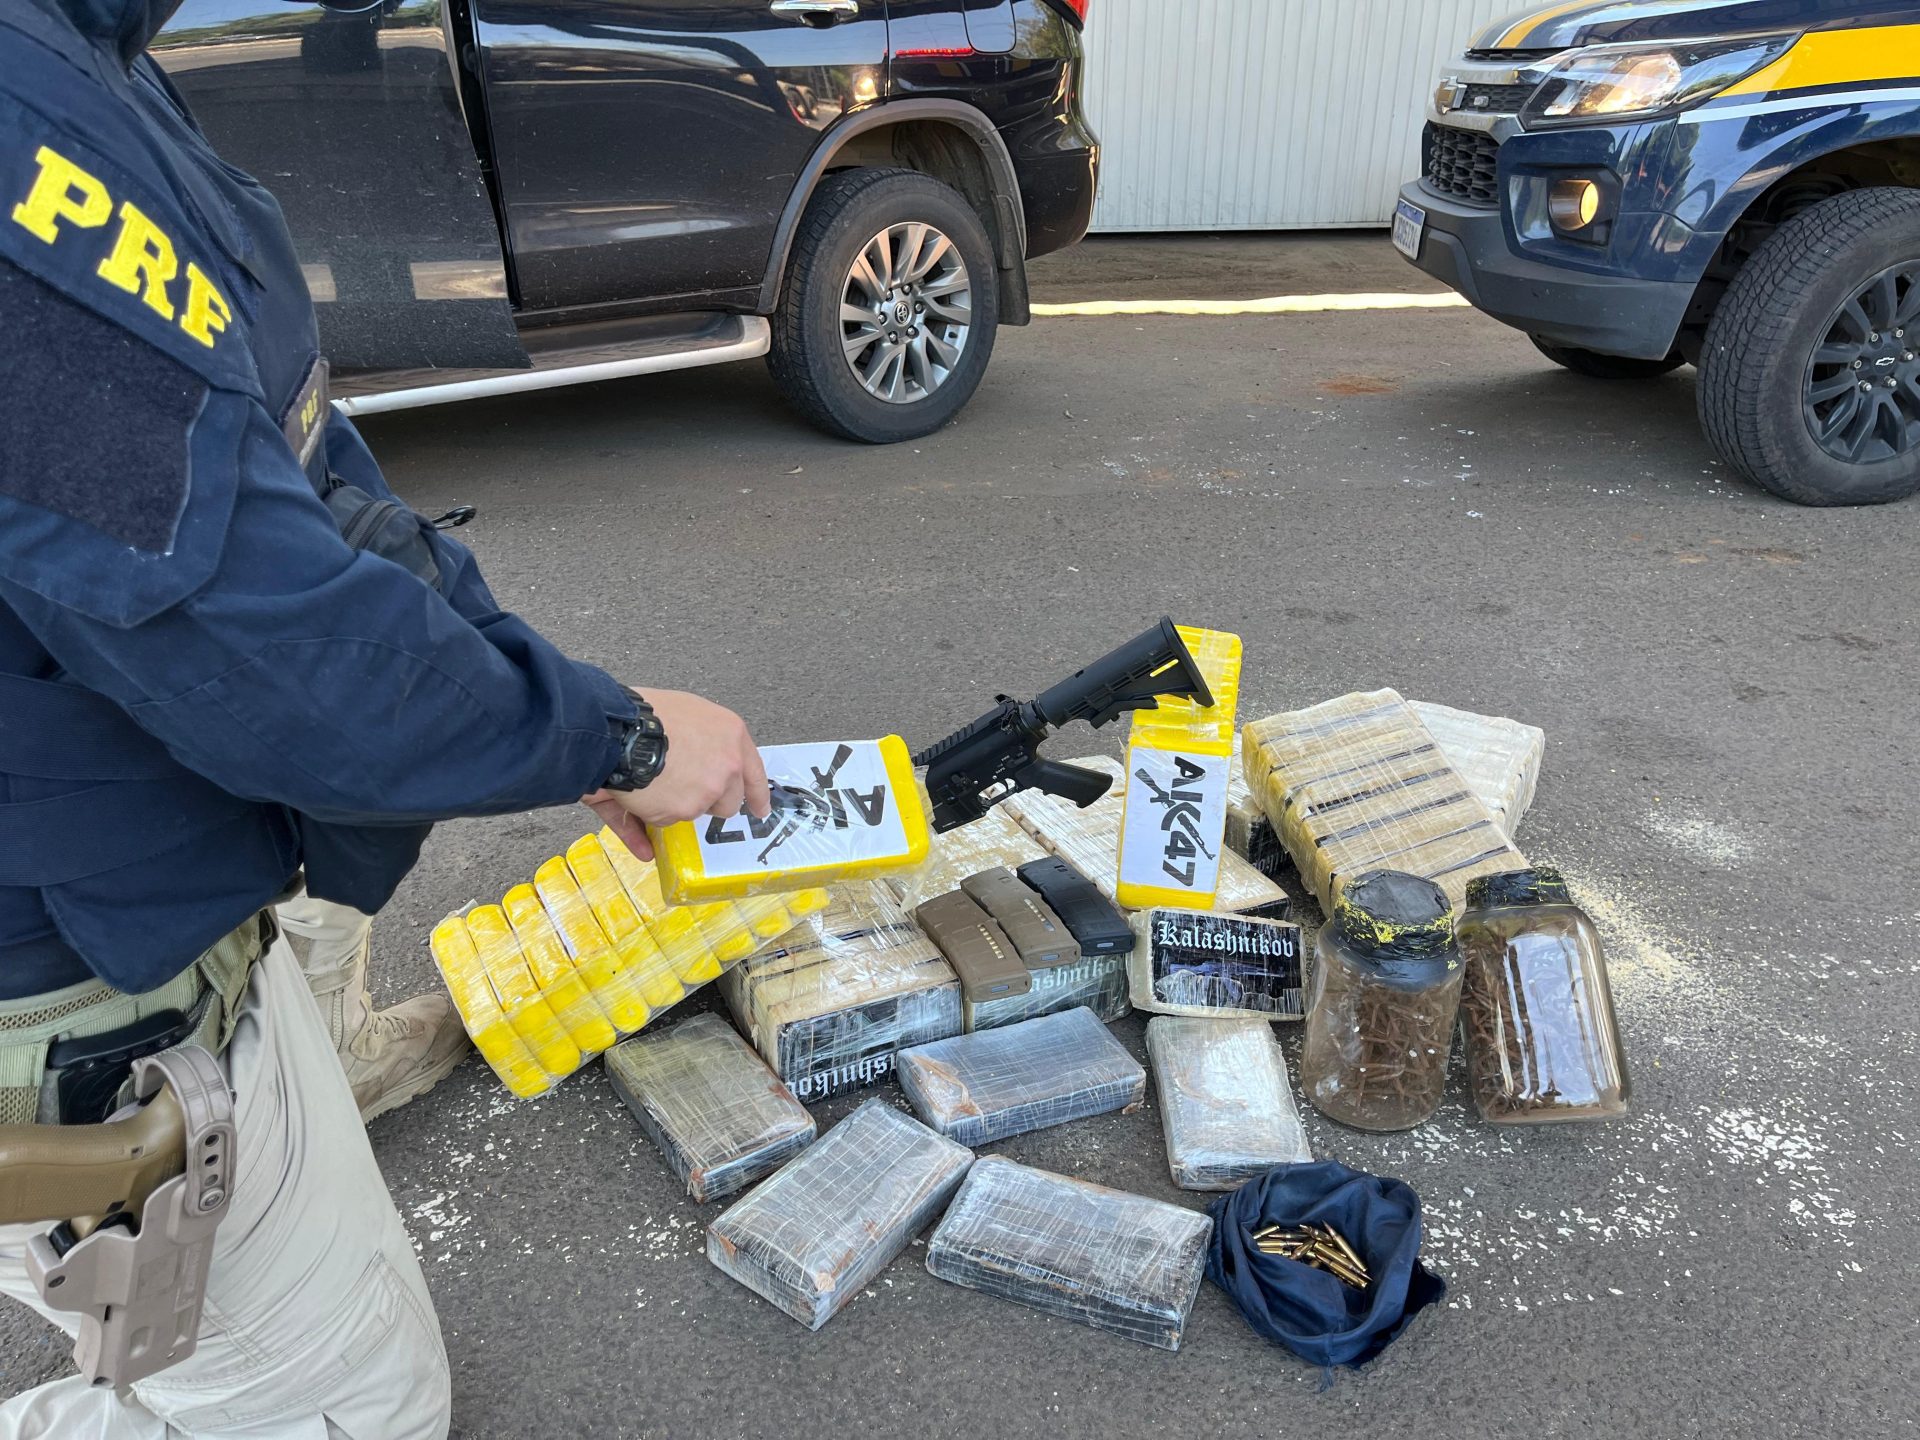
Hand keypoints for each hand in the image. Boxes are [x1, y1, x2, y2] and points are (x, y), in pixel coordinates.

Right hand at [582, 688, 769, 859]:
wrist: (619, 729)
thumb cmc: (645, 713)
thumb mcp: (688, 713)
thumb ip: (707, 741)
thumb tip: (705, 761)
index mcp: (733, 736)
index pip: (755, 773)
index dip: (758, 795)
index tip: (761, 809)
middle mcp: (729, 766)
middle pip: (729, 802)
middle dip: (709, 801)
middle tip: (681, 787)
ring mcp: (709, 791)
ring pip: (697, 812)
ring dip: (679, 804)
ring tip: (654, 780)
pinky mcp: (685, 810)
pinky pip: (669, 819)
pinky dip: (654, 811)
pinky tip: (640, 791)